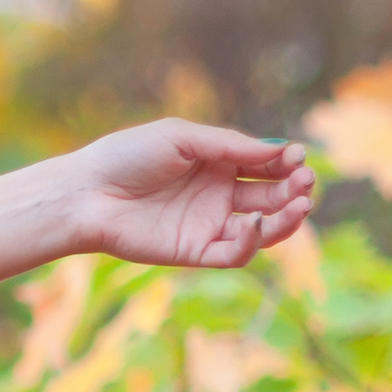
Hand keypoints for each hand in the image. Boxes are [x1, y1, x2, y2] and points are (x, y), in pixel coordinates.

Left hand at [64, 121, 317, 268]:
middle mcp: (218, 195)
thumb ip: (229, 145)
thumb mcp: (182, 138)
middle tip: (305, 180)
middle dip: (294, 188)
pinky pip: (235, 253)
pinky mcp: (195, 251)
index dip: (287, 162)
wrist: (86, 192)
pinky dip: (253, 242)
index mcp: (217, 164)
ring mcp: (208, 224)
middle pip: (272, 196)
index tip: (298, 156)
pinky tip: (257, 223)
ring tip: (300, 204)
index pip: (265, 165)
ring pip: (263, 229)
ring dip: (287, 218)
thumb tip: (281, 150)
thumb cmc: (127, 156)